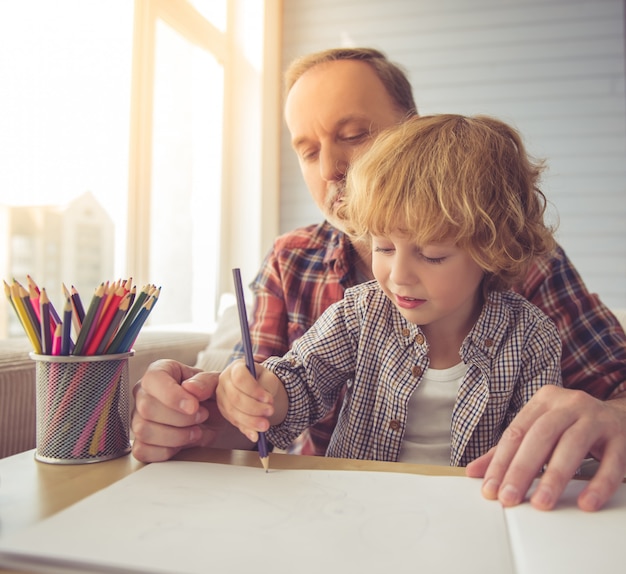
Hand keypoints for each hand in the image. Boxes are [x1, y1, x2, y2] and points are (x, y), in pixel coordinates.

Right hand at [131, 359, 248, 461]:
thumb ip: (205, 382)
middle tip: (202, 416)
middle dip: (180, 418)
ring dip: (176, 436)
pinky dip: (166, 451)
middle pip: (147, 408)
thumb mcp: (215, 382)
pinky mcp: (139, 441)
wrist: (213, 415)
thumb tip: (190, 388)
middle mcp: (143, 393)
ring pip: (144, 431)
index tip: (194, 407)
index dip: (172, 396)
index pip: (153, 380)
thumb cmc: (209, 394)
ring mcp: (138, 418)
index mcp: (159, 371)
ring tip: (196, 431)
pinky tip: (182, 444)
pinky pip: (142, 451)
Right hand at [216, 360, 282, 442]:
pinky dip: (246, 429)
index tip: (268, 399)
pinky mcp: (223, 410)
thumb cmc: (263, 381)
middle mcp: (224, 381)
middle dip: (254, 408)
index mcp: (236, 367)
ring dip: (250, 421)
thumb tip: (265, 403)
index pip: (240, 378)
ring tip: (266, 425)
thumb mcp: (269, 378)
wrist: (258, 389)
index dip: (254, 390)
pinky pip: (234, 422)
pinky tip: (256, 435)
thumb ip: (267, 386)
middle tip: (270, 412)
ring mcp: (221, 396)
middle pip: (235, 397)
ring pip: (233, 412)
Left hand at [466, 385, 625, 510]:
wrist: (620, 417)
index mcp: (544, 400)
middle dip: (522, 469)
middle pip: (540, 436)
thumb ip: (507, 451)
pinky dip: (598, 484)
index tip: (490, 489)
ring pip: (572, 445)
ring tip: (541, 503)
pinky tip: (586, 502)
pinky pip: (611, 462)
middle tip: (509, 498)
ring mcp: (596, 418)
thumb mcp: (539, 431)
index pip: (516, 432)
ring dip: (554, 477)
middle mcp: (569, 404)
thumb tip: (474, 472)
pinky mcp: (621, 437)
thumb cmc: (571, 427)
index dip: (500, 461)